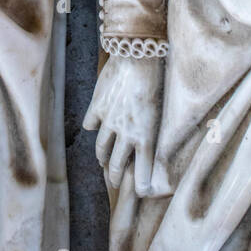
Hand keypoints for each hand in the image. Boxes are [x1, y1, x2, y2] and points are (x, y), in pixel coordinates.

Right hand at [84, 53, 165, 196]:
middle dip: (116, 178)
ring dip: (103, 158)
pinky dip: (92, 127)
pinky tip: (93, 128)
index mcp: (146, 136)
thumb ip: (149, 128)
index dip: (141, 186)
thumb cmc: (156, 81)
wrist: (138, 56)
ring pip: (102, 149)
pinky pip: (90, 124)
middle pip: (117, 165)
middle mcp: (127, 133)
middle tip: (115, 183)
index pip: (142, 172)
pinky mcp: (98, 108)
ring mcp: (110, 121)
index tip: (141, 193)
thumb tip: (143, 141)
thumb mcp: (159, 109)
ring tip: (104, 161)